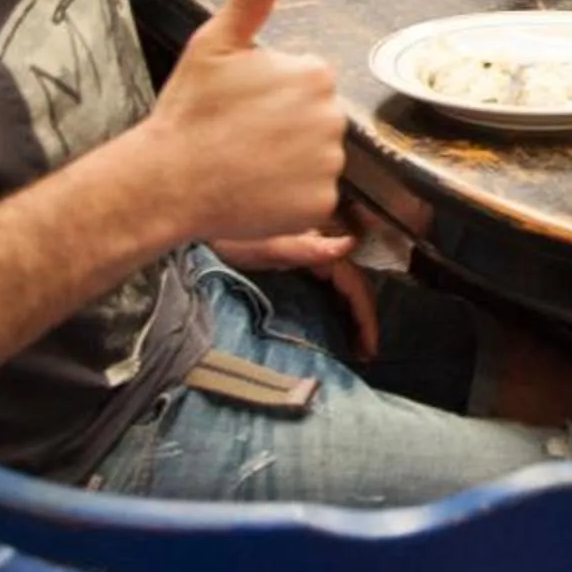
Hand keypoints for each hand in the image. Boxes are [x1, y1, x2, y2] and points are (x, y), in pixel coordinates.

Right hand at [141, 0, 345, 242]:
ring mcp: (328, 164)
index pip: (308, 84)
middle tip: (242, 137)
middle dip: (287, 128)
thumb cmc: (189, 111)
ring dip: (290, 164)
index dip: (273, 95)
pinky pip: (313, 199)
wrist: (167, 181)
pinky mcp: (319, 205)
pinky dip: (290, 199)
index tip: (242, 106)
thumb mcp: (215, 43)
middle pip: (317, 121)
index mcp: (314, 74)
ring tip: (246, 163)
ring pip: (316, 159)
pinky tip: (256, 191)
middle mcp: (332, 117)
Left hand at [208, 228, 380, 356]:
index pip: (353, 280)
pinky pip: (328, 280)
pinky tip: (338, 317)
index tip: (369, 345)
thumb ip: (307, 247)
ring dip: (354, 310)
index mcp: (319, 238)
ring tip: (358, 341)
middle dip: (364, 316)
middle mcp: (321, 242)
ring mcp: (310, 248)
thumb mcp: (265, 245)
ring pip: (344, 281)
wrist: (201, 220)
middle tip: (367, 351)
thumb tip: (351, 246)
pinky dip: (338, 300)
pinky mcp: (297, 255)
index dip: (365, 312)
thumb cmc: (228, 234)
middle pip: (353, 281)